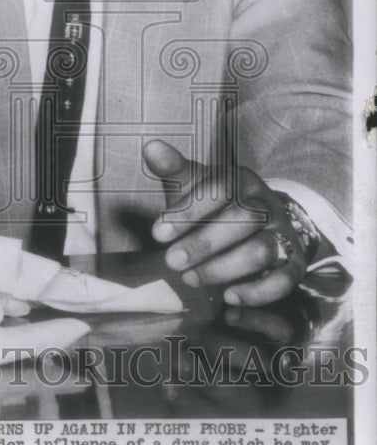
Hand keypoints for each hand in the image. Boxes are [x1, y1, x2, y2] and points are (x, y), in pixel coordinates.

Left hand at [143, 139, 307, 306]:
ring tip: (191, 279)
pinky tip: (229, 298)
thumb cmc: (215, 204)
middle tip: (171, 261)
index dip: (188, 211)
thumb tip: (151, 146)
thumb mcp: (195, 184)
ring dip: (224, 268)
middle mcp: (267, 205)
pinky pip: (285, 280)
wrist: (257, 224)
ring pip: (261, 250)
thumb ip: (173, 168)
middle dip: (204, 243)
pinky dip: (258, 292)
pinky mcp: (293, 264)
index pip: (220, 189)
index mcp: (242, 181)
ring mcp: (284, 235)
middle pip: (243, 220)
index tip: (157, 233)